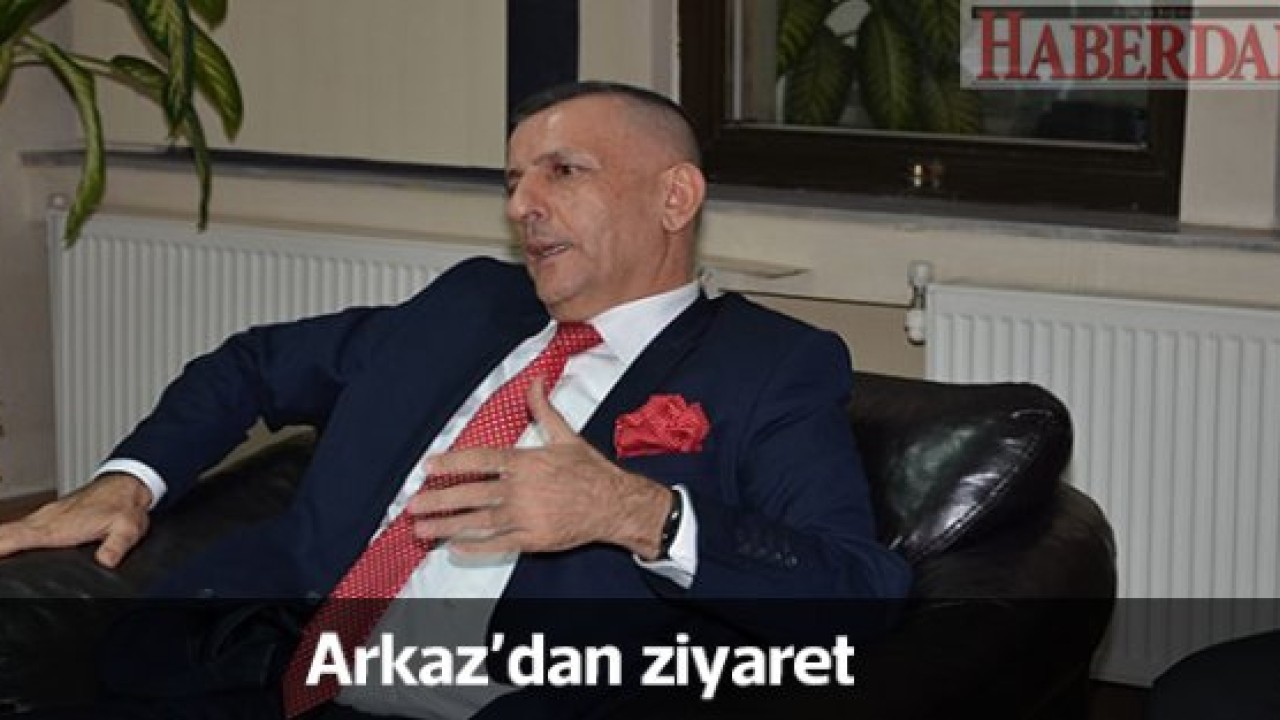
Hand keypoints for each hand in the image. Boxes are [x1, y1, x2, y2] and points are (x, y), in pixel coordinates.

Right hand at [0, 472, 151, 566]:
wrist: (126, 485)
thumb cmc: (124, 505)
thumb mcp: (126, 528)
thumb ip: (116, 545)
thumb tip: (106, 562)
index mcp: (58, 526)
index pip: (16, 537)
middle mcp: (46, 519)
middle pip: (5, 533)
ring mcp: (44, 516)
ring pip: (9, 529)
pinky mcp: (48, 516)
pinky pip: (19, 526)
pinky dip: (6, 536)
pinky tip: (4, 545)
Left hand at [411, 379, 671, 558]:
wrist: (615, 504)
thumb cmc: (591, 471)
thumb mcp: (567, 436)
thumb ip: (544, 409)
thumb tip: (536, 381)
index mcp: (525, 463)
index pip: (481, 460)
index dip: (452, 462)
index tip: (428, 466)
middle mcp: (521, 490)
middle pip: (472, 494)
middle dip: (439, 500)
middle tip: (413, 505)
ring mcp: (526, 517)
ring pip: (479, 521)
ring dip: (447, 525)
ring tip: (423, 529)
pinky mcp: (533, 539)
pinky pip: (498, 543)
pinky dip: (475, 545)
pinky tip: (455, 546)